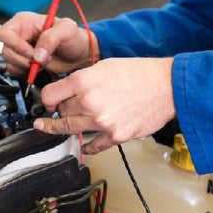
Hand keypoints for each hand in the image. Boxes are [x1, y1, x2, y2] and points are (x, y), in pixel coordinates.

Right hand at [0, 11, 99, 77]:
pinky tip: (40, 68)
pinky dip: (27, 73)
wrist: (78, 54)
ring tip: (44, 62)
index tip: (31, 52)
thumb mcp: (67, 29)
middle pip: (6, 51)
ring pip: (10, 62)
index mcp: (24, 21)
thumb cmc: (73, 37)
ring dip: (27, 67)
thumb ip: (51, 38)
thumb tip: (36, 54)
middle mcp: (19, 34)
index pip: (5, 33)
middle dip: (25, 59)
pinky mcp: (22, 62)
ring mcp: (20, 49)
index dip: (15, 45)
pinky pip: (15, 71)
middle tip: (43, 59)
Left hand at [33, 57, 175, 153]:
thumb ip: (83, 79)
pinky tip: (83, 146)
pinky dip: (86, 147)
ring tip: (53, 128)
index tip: (47, 103)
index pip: (50, 95)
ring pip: (70, 129)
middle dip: (60, 111)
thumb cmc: (140, 73)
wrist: (166, 87)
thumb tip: (67, 90)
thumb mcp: (105, 66)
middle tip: (59, 111)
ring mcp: (101, 121)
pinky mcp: (115, 135)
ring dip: (63, 128)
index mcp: (84, 80)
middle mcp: (89, 101)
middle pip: (60, 112)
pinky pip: (92, 146)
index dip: (47, 99)